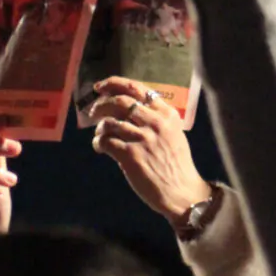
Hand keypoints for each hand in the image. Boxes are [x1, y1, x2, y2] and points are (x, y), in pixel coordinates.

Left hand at [89, 78, 213, 222]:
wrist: (181, 191)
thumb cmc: (176, 163)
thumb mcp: (173, 133)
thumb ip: (156, 118)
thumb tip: (127, 107)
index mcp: (167, 113)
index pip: (137, 89)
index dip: (114, 84)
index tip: (101, 87)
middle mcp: (155, 122)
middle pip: (120, 102)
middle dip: (101, 105)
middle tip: (93, 112)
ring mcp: (142, 138)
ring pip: (109, 122)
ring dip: (99, 128)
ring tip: (100, 135)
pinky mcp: (130, 155)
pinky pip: (105, 141)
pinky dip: (98, 143)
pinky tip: (101, 148)